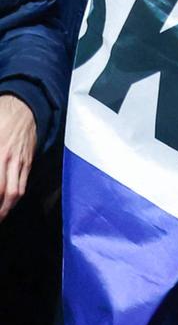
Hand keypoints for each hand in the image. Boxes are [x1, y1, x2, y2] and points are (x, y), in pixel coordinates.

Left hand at [0, 94, 36, 220]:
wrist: (23, 107)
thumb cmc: (1, 118)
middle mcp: (8, 158)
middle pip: (4, 191)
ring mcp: (20, 161)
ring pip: (16, 191)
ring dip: (6, 208)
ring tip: (0, 217)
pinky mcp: (28, 161)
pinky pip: (23, 183)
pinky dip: (15, 197)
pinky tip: (8, 204)